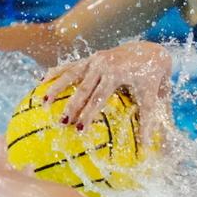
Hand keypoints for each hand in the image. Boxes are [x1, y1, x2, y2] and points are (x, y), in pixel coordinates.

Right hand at [40, 41, 171, 146]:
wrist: (151, 50)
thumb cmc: (154, 77)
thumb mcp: (155, 95)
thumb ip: (149, 118)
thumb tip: (146, 146)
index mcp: (119, 72)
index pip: (100, 97)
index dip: (89, 114)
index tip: (80, 130)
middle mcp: (105, 64)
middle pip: (84, 88)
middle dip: (71, 106)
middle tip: (62, 124)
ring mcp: (96, 59)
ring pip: (72, 74)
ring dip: (57, 88)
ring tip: (44, 103)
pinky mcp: (92, 58)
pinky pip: (71, 65)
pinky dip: (57, 72)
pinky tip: (41, 80)